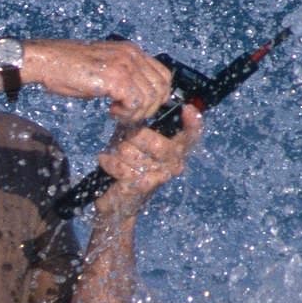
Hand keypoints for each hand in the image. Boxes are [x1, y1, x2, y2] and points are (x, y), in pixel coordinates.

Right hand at [34, 39, 173, 123]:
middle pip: (161, 88)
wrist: (46, 60)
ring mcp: (124, 65)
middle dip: (148, 108)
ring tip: (117, 115)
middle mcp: (131, 55)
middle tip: (128, 115)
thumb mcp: (102, 67)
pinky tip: (111, 112)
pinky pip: (136, 103)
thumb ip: (121, 76)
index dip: (157, 95)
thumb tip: (134, 96)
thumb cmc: (67, 67)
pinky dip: (127, 114)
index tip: (141, 107)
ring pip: (150, 98)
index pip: (163, 74)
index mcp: (130, 50)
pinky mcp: (115, 78)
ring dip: (136, 113)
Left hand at [94, 103, 202, 218]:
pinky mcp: (144, 186)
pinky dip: (110, 162)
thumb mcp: (136, 137)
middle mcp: (174, 163)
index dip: (193, 124)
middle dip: (132, 137)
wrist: (118, 198)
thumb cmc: (128, 162)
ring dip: (117, 151)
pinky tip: (108, 163)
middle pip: (156, 143)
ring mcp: (161, 176)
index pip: (192, 135)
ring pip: (133, 153)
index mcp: (176, 148)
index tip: (188, 110)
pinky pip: (122, 167)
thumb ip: (143, 122)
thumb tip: (140, 104)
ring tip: (116, 154)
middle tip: (122, 139)